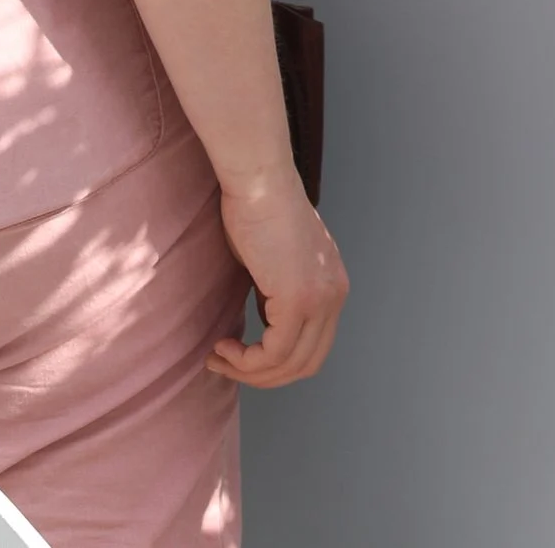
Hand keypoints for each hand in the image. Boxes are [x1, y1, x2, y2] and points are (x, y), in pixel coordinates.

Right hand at [207, 167, 347, 389]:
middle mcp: (334, 296)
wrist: (258, 177)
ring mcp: (320, 299)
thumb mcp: (274, 262)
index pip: (313, 347)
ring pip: (289, 364)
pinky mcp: (298, 300)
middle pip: (306, 364)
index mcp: (332, 285)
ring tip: (219, 357)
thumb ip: (277, 294)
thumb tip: (261, 327)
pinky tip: (224, 347)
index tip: (242, 356)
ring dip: (250, 371)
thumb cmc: (256, 207)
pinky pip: (274, 353)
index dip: (277, 363)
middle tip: (227, 365)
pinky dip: (246, 361)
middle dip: (264, 375)